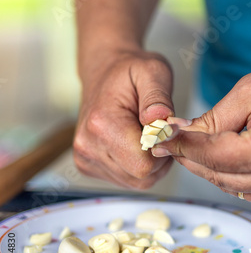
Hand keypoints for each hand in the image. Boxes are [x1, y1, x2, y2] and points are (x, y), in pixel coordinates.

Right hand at [74, 49, 174, 188]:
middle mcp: (88, 145)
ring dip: (149, 162)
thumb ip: (158, 97)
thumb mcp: (152, 71)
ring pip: (135, 182)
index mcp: (101, 124)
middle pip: (141, 177)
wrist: (103, 70)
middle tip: (157, 129)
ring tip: (146, 133)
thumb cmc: (128, 71)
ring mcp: (85, 157)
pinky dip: (137, 165)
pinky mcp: (87, 164)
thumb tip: (161, 120)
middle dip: (158, 157)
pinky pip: (125, 179)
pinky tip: (135, 141)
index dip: (162, 149)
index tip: (163, 128)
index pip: (143, 164)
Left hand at [153, 56, 250, 203]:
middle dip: (189, 158)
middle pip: (218, 175)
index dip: (181, 146)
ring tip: (187, 147)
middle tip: (166, 143)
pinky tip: (216, 157)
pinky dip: (228, 175)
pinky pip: (248, 189)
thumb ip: (213, 118)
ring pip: (230, 186)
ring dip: (206, 168)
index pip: (213, 155)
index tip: (158, 138)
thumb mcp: (250, 91)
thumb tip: (181, 134)